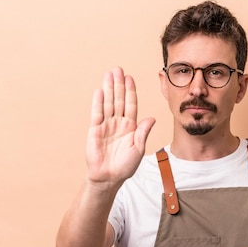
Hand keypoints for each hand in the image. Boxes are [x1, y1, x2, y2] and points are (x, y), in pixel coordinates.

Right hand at [86, 67, 154, 185]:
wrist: (109, 177)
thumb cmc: (125, 166)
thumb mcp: (138, 149)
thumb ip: (143, 133)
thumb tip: (152, 118)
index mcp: (130, 127)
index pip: (131, 104)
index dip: (130, 91)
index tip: (130, 78)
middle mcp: (118, 123)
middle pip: (118, 100)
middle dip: (118, 84)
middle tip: (118, 69)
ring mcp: (106, 125)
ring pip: (108, 103)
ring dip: (108, 88)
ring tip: (108, 74)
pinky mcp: (95, 130)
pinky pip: (97, 113)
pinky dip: (98, 102)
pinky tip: (99, 91)